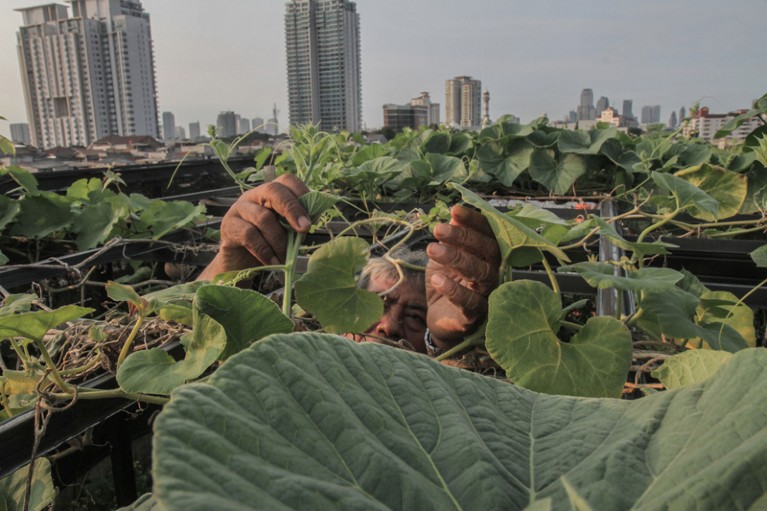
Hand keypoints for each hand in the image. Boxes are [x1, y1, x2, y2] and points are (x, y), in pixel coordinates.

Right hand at [198, 174, 310, 279]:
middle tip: (305, 229)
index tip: (311, 216)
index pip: (287, 181)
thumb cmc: (268, 245)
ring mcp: (239, 208)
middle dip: (293, 209)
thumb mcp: (286, 233)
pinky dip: (265, 251)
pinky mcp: (228, 225)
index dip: (301, 193)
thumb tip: (311, 220)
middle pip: (273, 190)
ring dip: (279, 241)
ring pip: (263, 217)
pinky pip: (249, 235)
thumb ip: (296, 224)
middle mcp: (254, 195)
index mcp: (271, 193)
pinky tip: (273, 262)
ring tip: (286, 258)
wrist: (241, 264)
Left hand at [425, 205, 500, 347]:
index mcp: (489, 255)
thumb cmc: (447, 281)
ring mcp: (488, 294)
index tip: (454, 210)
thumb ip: (452, 238)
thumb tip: (454, 214)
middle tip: (439, 229)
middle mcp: (494, 272)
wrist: (439, 317)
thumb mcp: (445, 256)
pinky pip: (469, 302)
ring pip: (480, 273)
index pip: (489, 233)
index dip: (474, 221)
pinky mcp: (475, 316)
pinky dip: (453, 290)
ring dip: (456, 258)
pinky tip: (437, 279)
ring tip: (432, 248)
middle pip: (487, 251)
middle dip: (463, 237)